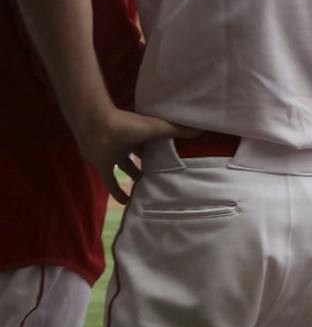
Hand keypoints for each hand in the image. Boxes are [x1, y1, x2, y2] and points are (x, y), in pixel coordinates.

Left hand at [77, 108, 192, 203]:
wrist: (96, 126)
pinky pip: (110, 182)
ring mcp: (114, 156)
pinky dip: (117, 192)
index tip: (175, 161)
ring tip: (150, 189)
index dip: (164, 152)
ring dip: (136, 179)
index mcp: (140, 134)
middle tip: (165, 177)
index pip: (154, 144)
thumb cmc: (127, 124)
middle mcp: (128, 145)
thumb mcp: (156, 128)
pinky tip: (127, 202)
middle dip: (151, 166)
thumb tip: (199, 130)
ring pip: (127, 169)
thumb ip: (176, 130)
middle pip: (142, 157)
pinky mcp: (102, 166)